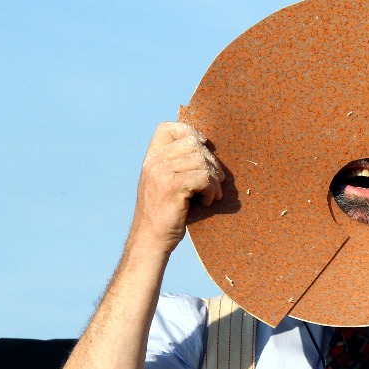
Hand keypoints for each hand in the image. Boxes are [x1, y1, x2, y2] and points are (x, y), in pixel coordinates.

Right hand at [130, 122, 224, 254]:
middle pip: (193, 143)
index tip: (204, 147)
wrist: (151, 240)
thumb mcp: (166, 183)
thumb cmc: (165, 214)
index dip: (189, 131)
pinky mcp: (172, 186)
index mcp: (151, 158)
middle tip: (216, 182)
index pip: (167, 128)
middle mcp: (153, 162)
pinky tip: (206, 202)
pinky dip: (211, 190)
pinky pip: (203, 178)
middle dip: (211, 162)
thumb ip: (178, 165)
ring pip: (201, 161)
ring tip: (212, 194)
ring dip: (214, 179)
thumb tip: (206, 147)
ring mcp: (161, 173)